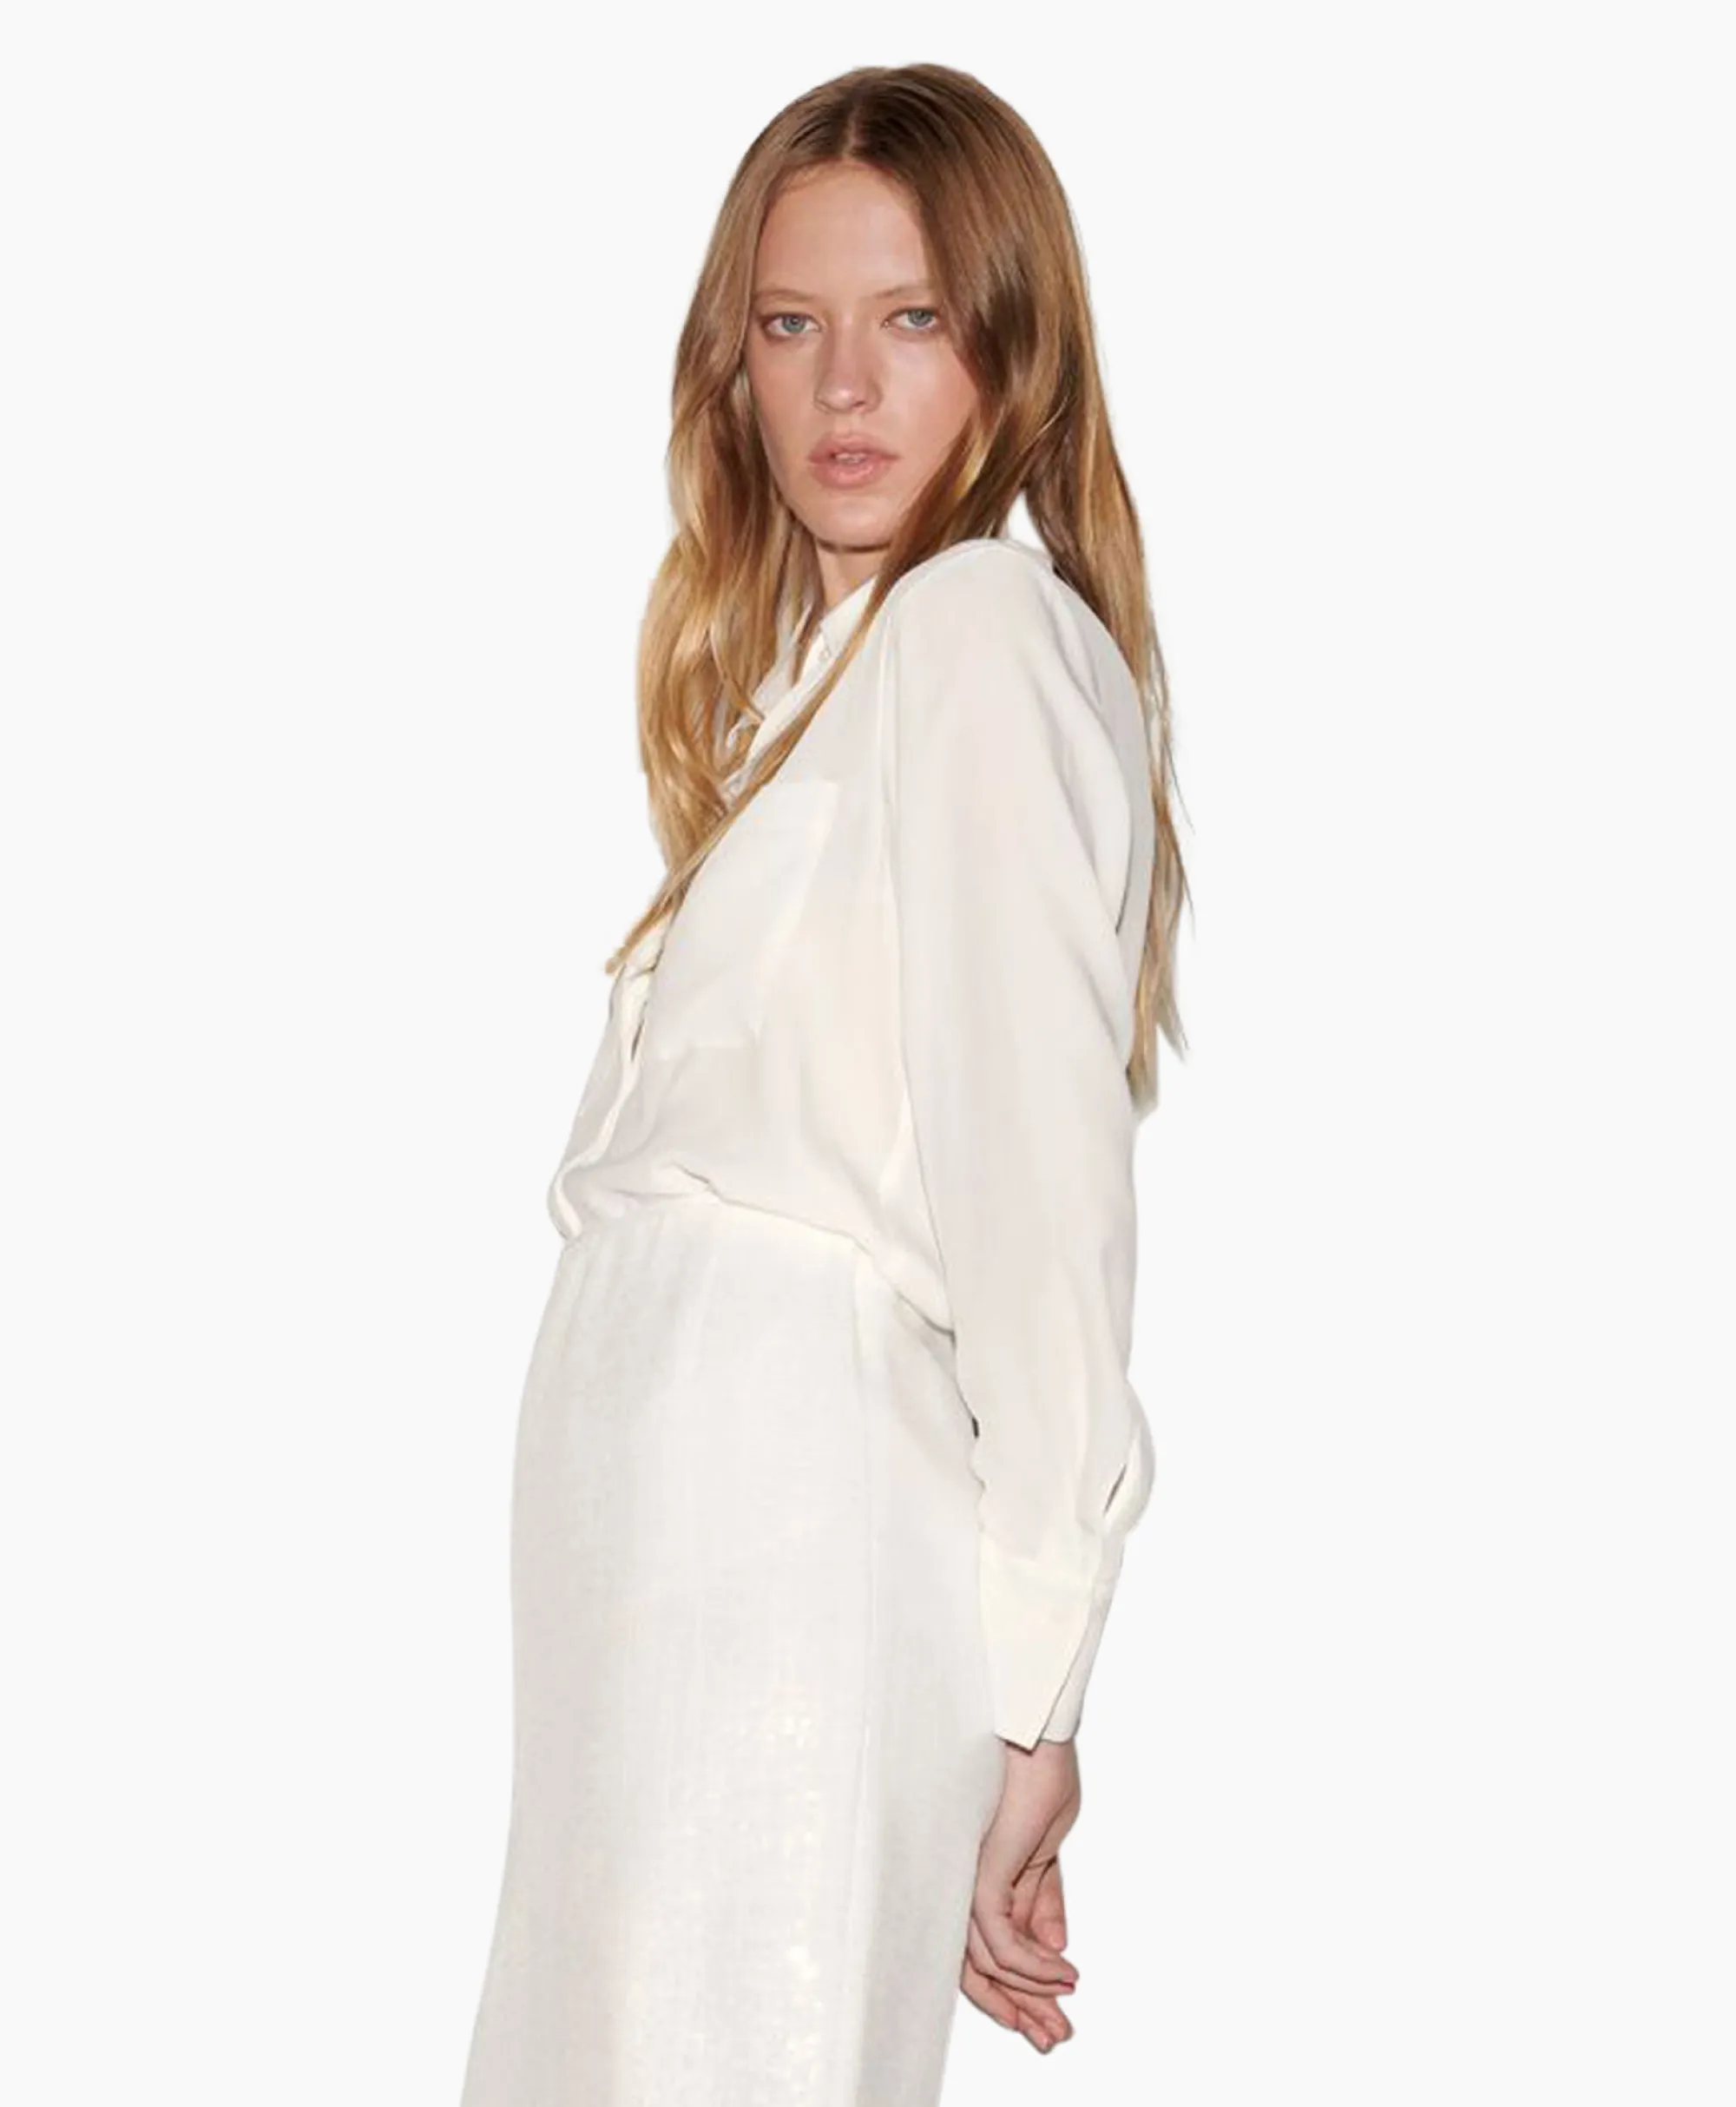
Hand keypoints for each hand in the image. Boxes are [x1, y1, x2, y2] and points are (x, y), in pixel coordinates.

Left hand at [959, 1734, 1081, 2052]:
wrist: (1037, 1732)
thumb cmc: (1037, 1773)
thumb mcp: (1046, 1848)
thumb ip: (1042, 1898)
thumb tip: (1056, 1948)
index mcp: (981, 1875)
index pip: (989, 1947)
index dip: (1018, 1987)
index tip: (1052, 2018)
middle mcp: (966, 1880)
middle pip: (979, 1964)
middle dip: (1019, 2007)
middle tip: (1055, 2037)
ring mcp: (970, 1876)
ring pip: (986, 1960)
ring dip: (1029, 1993)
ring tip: (1064, 2010)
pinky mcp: (982, 1870)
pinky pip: (998, 1938)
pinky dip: (1030, 1963)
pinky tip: (1062, 1971)